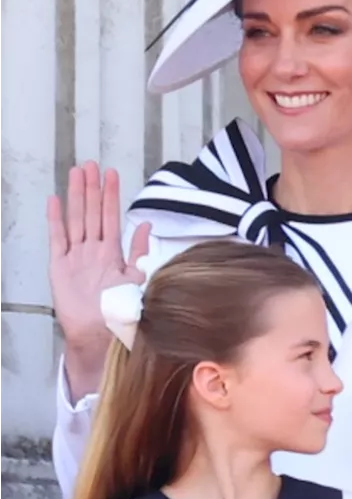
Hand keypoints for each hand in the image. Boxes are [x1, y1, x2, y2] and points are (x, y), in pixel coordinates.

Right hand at [47, 162, 150, 347]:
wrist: (99, 334)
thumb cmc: (119, 310)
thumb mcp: (138, 278)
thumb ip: (140, 251)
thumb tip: (147, 225)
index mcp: (112, 252)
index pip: (112, 216)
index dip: (111, 195)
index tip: (112, 174)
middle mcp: (93, 250)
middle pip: (92, 212)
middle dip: (92, 188)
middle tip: (90, 164)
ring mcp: (75, 256)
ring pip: (76, 219)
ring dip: (76, 196)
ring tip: (76, 173)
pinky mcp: (59, 266)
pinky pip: (57, 238)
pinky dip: (56, 220)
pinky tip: (55, 201)